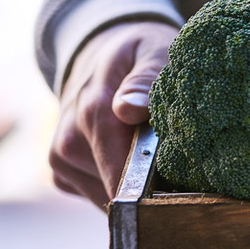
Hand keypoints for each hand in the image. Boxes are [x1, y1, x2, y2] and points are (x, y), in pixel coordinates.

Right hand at [48, 21, 178, 207]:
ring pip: (109, 197)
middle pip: (119, 190)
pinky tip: (136, 160)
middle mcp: (69, 141)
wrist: (100, 54)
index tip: (187, 190)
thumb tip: (129, 109)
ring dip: (138, 186)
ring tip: (159, 156)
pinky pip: (97, 194)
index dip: (155, 188)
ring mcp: (62, 159)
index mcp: (93, 112)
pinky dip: (122, 185)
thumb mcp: (151, 51)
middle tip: (186, 168)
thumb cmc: (137, 55)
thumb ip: (145, 79)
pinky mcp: (63, 172)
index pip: (121, 170)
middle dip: (153, 188)